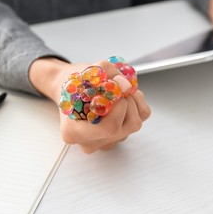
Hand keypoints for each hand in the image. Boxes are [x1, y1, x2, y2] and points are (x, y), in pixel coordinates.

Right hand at [29, 58, 150, 152]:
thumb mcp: (86, 71)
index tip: (114, 89)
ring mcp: (106, 143)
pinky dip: (136, 104)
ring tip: (118, 92)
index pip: (109, 128)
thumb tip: (126, 85)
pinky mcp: (120, 137)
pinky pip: (140, 119)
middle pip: (125, 126)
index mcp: (73, 132)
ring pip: (135, 123)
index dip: (118, 106)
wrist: (72, 90)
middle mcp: (90, 143)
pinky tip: (123, 98)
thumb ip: (106, 74)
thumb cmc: (75, 84)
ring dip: (132, 101)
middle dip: (126, 101)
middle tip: (117, 87)